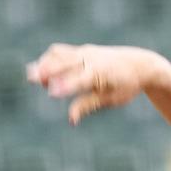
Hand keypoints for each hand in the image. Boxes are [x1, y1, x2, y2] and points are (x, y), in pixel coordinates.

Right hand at [25, 44, 166, 123]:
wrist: (139, 64)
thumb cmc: (125, 86)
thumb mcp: (110, 99)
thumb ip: (88, 106)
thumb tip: (71, 120)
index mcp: (101, 73)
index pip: (80, 80)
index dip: (65, 86)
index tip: (52, 93)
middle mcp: (92, 59)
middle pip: (65, 63)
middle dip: (48, 70)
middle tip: (31, 78)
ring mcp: (86, 52)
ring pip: (60, 54)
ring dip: (45, 63)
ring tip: (32, 76)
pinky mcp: (82, 50)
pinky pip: (61, 52)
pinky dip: (50, 60)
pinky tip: (42, 71)